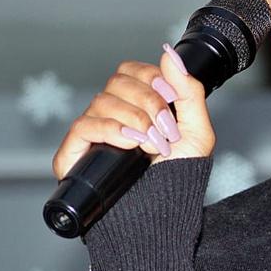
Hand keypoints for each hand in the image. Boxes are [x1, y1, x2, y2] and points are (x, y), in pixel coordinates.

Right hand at [52, 43, 215, 180]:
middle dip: (148, 102)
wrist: (164, 217)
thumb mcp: (196, 132)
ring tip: (153, 146)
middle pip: (117, 82)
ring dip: (135, 120)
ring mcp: (92, 134)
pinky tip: (130, 143)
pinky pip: (83, 126)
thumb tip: (169, 54)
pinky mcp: (74, 154)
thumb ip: (189, 91)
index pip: (131, 71)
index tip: (171, 99)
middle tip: (166, 130)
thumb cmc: (179, 180)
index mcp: (136, 107)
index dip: (151, 78)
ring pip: (102, 101)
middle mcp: (111, 116)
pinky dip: (110, 129)